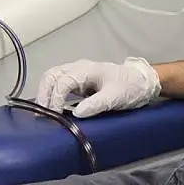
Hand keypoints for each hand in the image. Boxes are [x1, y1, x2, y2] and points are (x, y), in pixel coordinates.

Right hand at [34, 57, 160, 117]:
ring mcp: (78, 75)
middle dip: (44, 94)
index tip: (55, 115)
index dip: (55, 98)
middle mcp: (79, 69)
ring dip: (45, 94)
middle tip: (41, 115)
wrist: (142, 82)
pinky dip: (52, 95)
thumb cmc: (130, 86)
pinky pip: (60, 86)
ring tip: (43, 113)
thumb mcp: (115, 96)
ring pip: (53, 79)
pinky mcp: (80, 83)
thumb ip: (97, 103)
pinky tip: (52, 109)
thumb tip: (76, 113)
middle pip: (51, 76)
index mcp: (86, 70)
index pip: (63, 82)